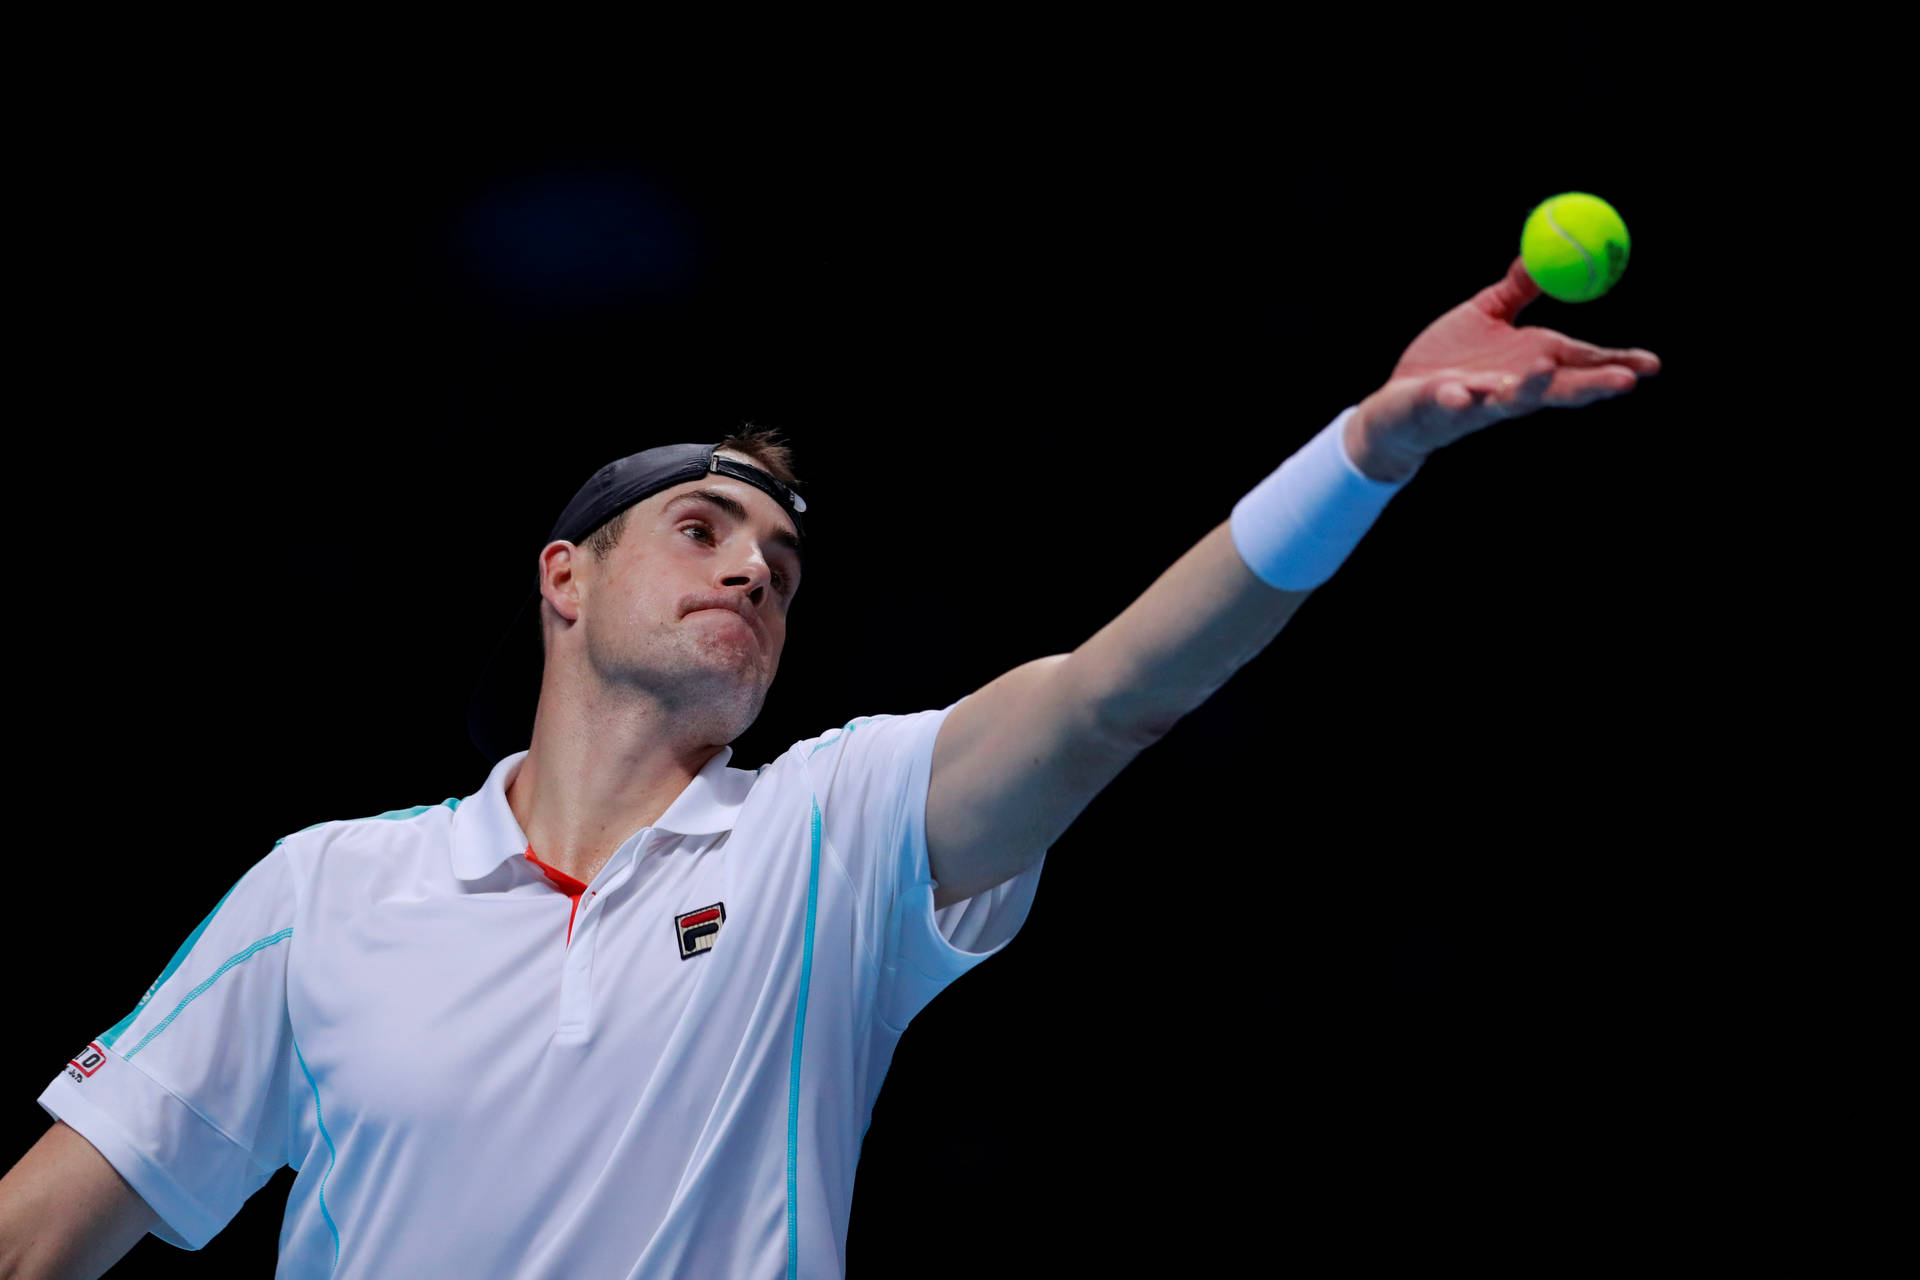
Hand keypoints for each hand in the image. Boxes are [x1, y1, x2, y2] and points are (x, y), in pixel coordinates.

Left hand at [1345, 255, 1661, 481]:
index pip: (1579, 365)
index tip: (1653, 364)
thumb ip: (1515, 292)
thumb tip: (1539, 256)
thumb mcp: (1483, 316)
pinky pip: (1450, 406)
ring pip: (1510, 401)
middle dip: (1592, 385)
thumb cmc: (1445, 361)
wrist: (1398, 403)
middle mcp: (1511, 387)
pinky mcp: (1440, 409)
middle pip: (1558, 388)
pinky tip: (1460, 394)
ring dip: (1529, 388)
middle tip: (1627, 382)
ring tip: (1545, 369)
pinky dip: (1456, 400)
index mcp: (1528, 364)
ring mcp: (1477, 402)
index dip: (1615, 364)